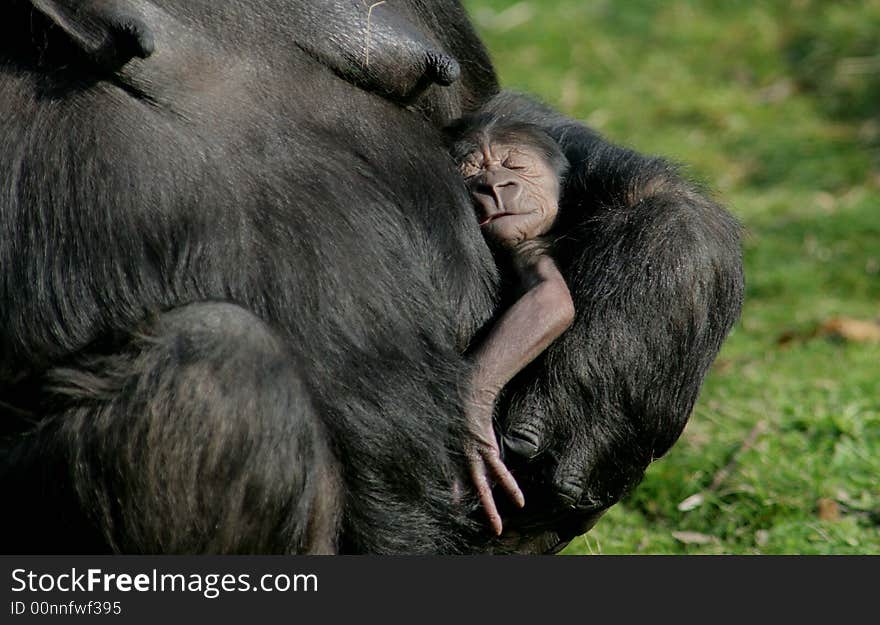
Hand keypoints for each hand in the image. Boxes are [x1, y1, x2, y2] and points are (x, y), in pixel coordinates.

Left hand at [465, 391, 524, 534]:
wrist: (470, 391)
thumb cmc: (461, 405)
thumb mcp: (453, 426)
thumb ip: (457, 439)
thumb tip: (458, 438)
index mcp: (453, 455)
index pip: (453, 480)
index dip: (454, 494)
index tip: (454, 508)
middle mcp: (460, 458)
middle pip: (466, 490)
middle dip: (471, 509)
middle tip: (478, 528)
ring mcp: (473, 455)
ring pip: (482, 487)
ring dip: (489, 509)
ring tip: (497, 528)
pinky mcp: (488, 449)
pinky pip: (499, 472)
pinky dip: (509, 487)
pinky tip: (519, 501)